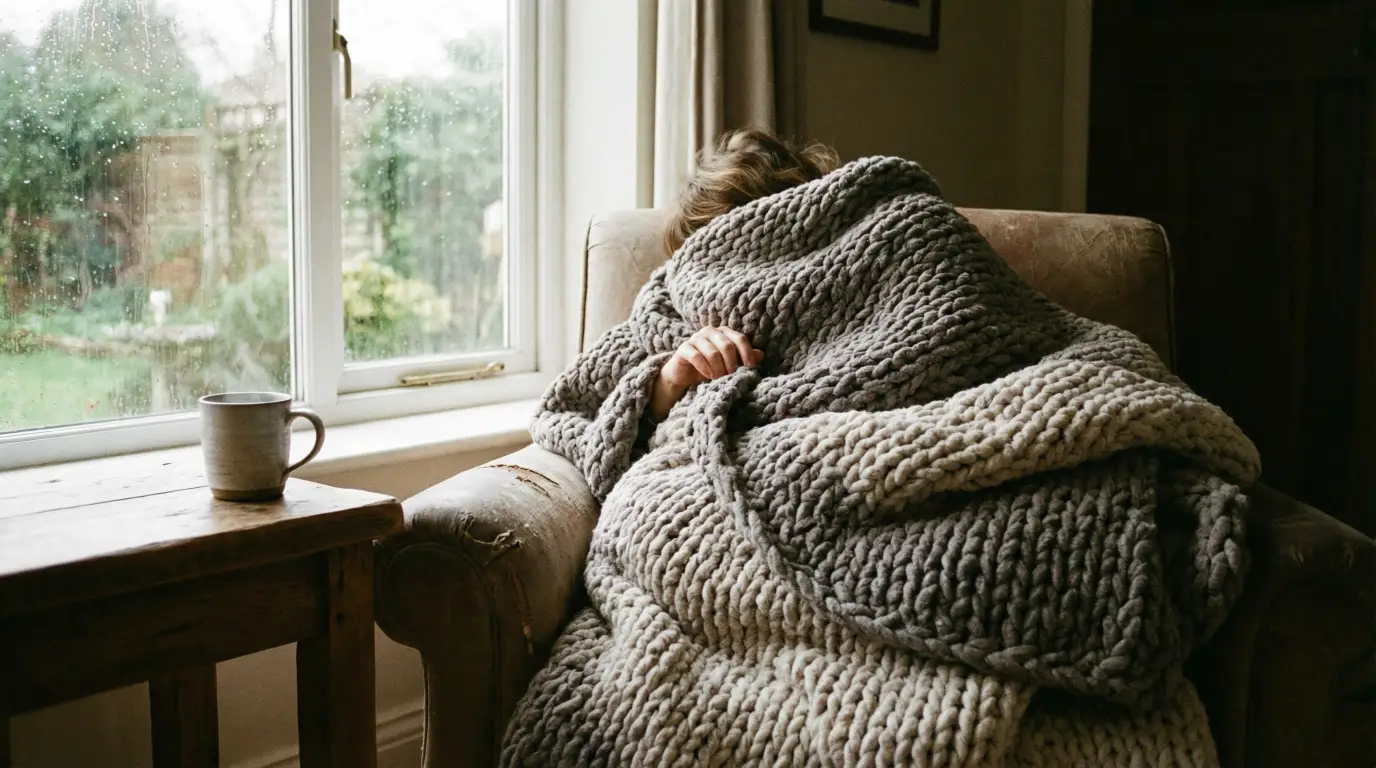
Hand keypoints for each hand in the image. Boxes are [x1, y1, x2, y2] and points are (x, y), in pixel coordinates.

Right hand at [648, 326, 763, 422]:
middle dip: (732, 364)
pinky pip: (697, 357)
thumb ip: (743, 359)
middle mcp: (710, 331)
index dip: (747, 353)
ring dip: (718, 369)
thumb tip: (760, 355)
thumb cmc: (710, 369)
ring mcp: (696, 338)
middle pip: (727, 345)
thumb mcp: (729, 365)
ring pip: (713, 353)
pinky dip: (705, 369)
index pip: (740, 338)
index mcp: (724, 332)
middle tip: (732, 377)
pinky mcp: (684, 348)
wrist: (684, 376)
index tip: (750, 369)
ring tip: (720, 380)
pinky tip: (708, 377)